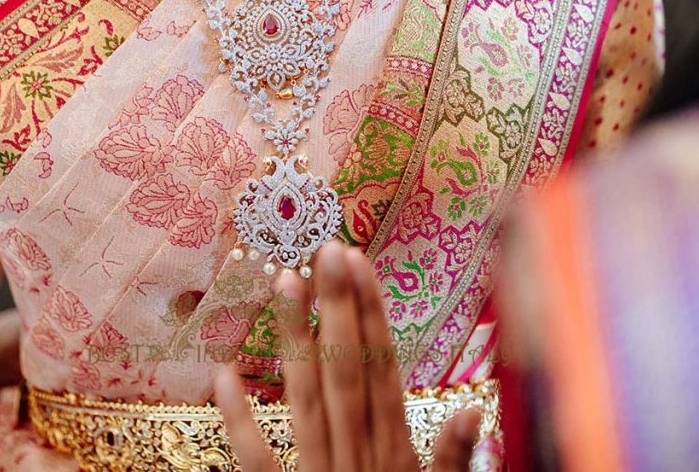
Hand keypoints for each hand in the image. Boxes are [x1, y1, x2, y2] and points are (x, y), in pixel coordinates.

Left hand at [215, 241, 482, 471]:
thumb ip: (455, 460)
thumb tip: (476, 406)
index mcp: (397, 453)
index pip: (384, 370)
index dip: (373, 313)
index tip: (360, 263)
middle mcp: (358, 456)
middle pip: (347, 370)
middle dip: (339, 306)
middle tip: (326, 248)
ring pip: (306, 398)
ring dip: (297, 339)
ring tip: (283, 282)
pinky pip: (257, 461)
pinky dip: (239, 419)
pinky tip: (222, 374)